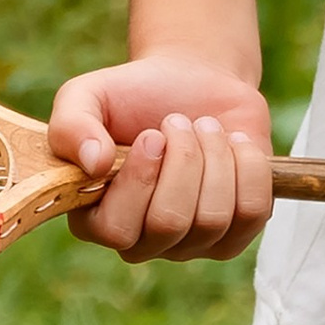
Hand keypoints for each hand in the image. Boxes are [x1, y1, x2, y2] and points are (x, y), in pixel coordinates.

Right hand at [48, 53, 273, 262]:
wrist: (192, 81)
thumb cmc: (131, 94)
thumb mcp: (86, 97)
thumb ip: (71, 125)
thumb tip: (94, 164)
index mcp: (96, 219)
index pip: (116, 231)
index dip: (139, 181)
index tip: (151, 135)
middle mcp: (144, 241)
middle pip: (170, 224)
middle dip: (182, 159)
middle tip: (178, 121)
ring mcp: (193, 243)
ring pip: (214, 218)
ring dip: (214, 156)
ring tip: (204, 126)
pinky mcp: (238, 231)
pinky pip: (253, 212)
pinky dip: (248, 166)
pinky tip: (234, 144)